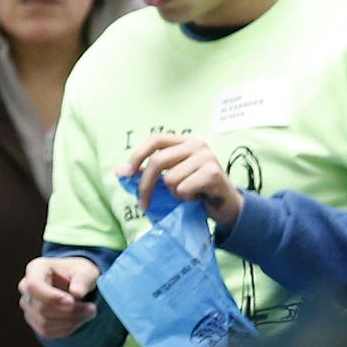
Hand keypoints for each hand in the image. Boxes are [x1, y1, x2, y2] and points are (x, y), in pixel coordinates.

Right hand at [19, 256, 101, 338]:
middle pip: (42, 307)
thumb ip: (82, 280)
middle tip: (92, 308)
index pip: (34, 285)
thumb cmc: (78, 273)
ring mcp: (27, 305)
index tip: (72, 301)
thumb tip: (76, 293)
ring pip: (45, 322)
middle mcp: (26, 287)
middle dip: (69, 312)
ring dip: (71, 321)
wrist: (74, 283)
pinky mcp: (33, 320)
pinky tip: (78, 319)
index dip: (50, 297)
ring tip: (88, 312)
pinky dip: (66, 329)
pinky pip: (47, 332)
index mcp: (36, 269)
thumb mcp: (85, 271)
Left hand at [122, 134, 243, 225]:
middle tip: (143, 204)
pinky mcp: (213, 173)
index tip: (126, 173)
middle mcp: (197, 144)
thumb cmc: (197, 190)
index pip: (155, 139)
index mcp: (185, 141)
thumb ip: (148, 172)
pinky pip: (183, 189)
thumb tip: (118, 171)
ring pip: (170, 179)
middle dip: (145, 185)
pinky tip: (198, 197)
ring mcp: (206, 157)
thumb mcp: (172, 177)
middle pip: (157, 161)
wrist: (227, 206)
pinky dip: (185, 199)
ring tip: (189, 194)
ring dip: (174, 194)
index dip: (137, 154)